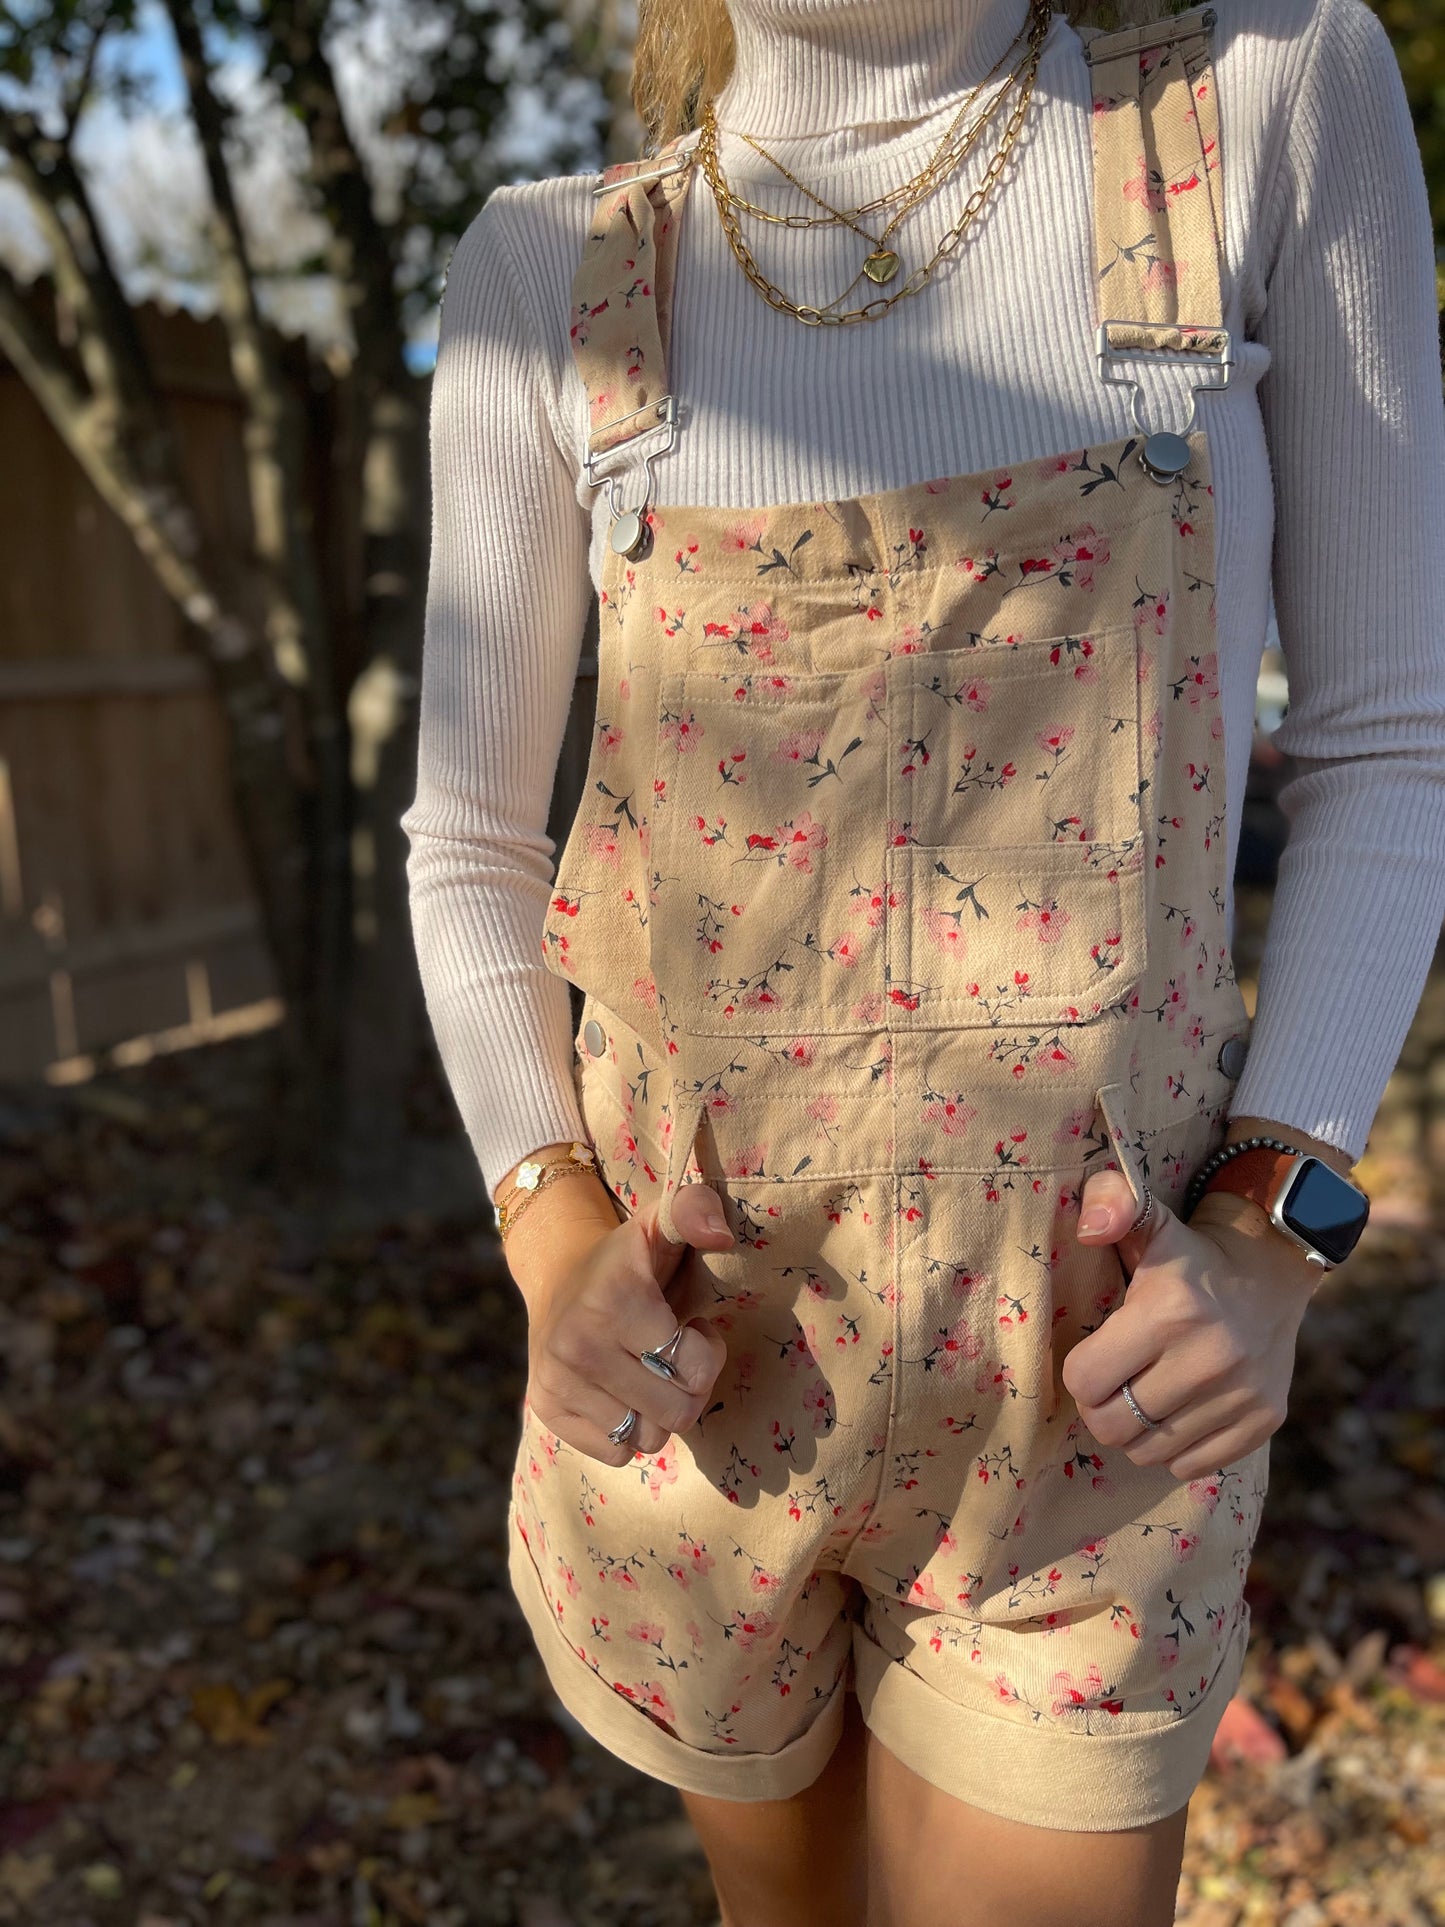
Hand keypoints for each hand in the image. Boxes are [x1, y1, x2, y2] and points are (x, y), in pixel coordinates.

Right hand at [522, 1180, 735, 1467]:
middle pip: (676, 1413)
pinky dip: (627, 1431)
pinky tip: (621, 1392)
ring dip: (659, 1411)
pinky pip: (615, 1453)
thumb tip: (720, 1235)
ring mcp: (558, 1382)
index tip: (691, 1327)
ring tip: (649, 1372)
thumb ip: (697, 1210)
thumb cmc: (628, 1259)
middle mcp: (579, 1345)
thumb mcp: (661, 1222)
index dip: (706, 1352)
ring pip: (647, 1438)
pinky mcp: (546, 1409)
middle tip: (675, 1356)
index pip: (693, 1369)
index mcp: (615, 1301)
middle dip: (688, 1388)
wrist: (558, 1275)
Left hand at [1060, 1169, 1321, 1481]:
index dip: (1080, 1372)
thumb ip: (1108, 1203)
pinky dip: (1176, 1447)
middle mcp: (1209, 1358)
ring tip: (1146, 1394)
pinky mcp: (1264, 1420)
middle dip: (1101, 1408)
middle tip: (1113, 1384)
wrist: (1270, 1270)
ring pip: (1148, 1452)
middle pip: (1112, 1426)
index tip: (1095, 1355)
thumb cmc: (1188, 1253)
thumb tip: (1090, 1228)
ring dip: (1137, 1430)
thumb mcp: (1147, 1216)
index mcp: (1169, 1311)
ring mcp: (1241, 1395)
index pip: (1086, 1380)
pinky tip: (1180, 1409)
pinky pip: (1190, 1466)